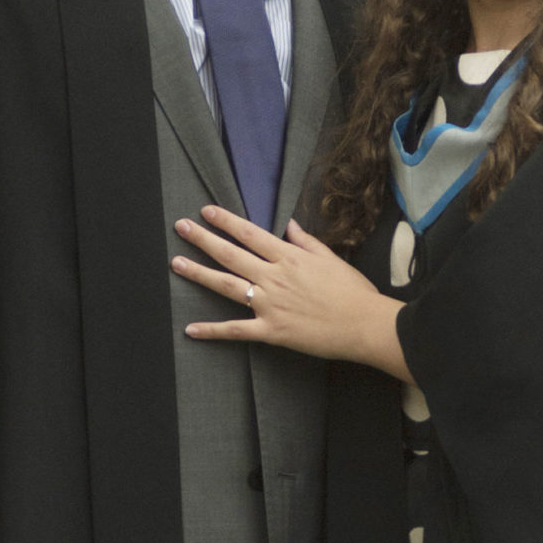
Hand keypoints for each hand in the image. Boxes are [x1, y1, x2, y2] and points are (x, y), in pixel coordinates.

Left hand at [172, 207, 410, 379]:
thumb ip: (306, 241)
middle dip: (203, 239)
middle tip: (180, 227)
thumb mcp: (331, 258)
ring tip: (177, 263)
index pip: (250, 234)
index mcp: (289, 257)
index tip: (206, 212)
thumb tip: (289, 224)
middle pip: (231, 254)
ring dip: (199, 274)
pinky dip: (213, 331)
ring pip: (227, 286)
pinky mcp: (272, 331)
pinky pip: (236, 330)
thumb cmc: (353, 292)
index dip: (225, 221)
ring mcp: (270, 304)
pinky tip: (191, 330)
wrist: (365, 325)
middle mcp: (274, 277)